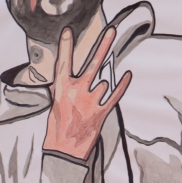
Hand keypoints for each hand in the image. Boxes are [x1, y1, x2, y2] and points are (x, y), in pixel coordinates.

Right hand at [43, 26, 131, 161]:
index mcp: (62, 88)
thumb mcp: (54, 104)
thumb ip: (61, 89)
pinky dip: (122, 85)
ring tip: (91, 100)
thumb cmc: (57, 128)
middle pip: (93, 63)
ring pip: (103, 83)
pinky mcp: (101, 112)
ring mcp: (91, 101)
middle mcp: (78, 91)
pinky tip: (127, 75)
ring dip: (100, 87)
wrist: (64, 151)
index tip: (68, 30)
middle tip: (111, 30)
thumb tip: (63, 78)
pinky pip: (116, 95)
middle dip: (103, 45)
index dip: (66, 45)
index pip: (63, 62)